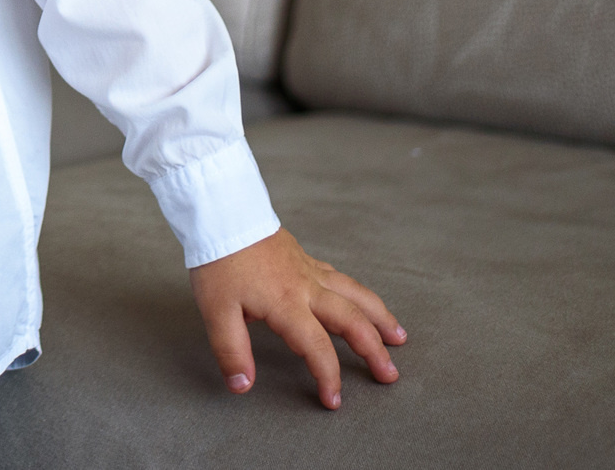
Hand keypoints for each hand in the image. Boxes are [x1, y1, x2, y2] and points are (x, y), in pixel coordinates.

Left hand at [191, 228, 404, 408]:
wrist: (222, 213)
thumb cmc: (219, 261)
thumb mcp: (216, 311)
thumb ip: (231, 351)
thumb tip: (242, 386)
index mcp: (287, 304)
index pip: (317, 347)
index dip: (328, 377)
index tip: (334, 401)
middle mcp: (306, 288)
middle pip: (352, 320)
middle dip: (374, 350)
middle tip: (390, 374)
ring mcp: (308, 270)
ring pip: (355, 294)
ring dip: (379, 317)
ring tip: (398, 335)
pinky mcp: (304, 258)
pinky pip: (340, 278)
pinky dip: (358, 293)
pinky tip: (362, 300)